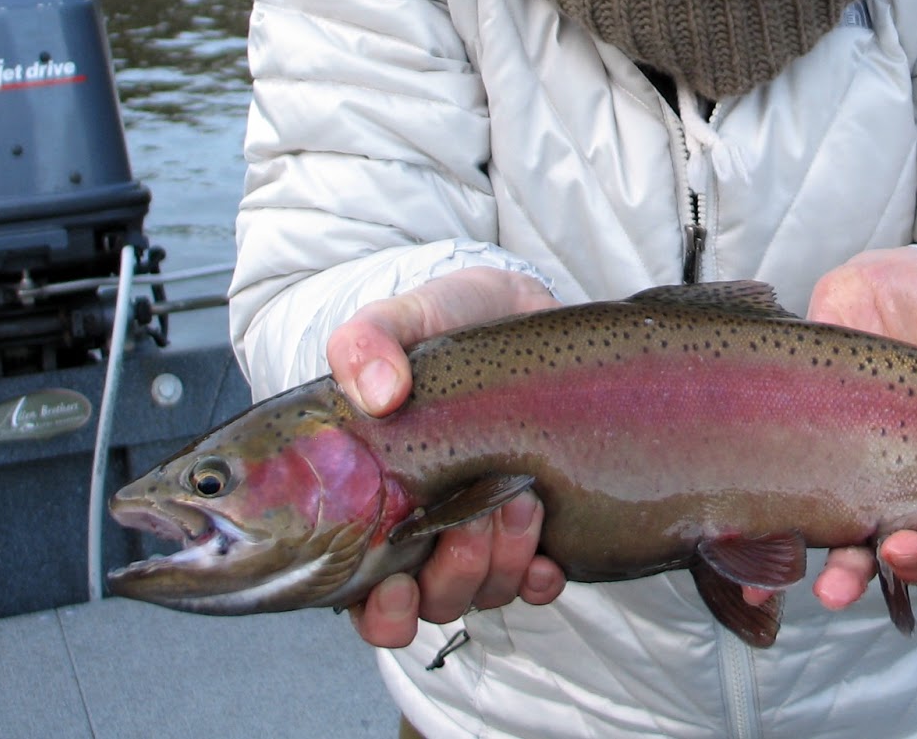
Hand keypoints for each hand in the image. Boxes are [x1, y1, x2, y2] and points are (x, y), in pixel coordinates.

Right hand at [325, 267, 566, 646]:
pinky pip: (541, 579)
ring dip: (504, 562)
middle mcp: (430, 527)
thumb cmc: (441, 322)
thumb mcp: (396, 319)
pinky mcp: (541, 519)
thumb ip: (365, 344)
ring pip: (489, 589)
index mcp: (379, 500)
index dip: (380, 612)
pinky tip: (551, 554)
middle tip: (473, 519)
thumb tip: (379, 397)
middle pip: (436, 599)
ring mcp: (487, 528)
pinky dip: (544, 577)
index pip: (365, 594)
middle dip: (455, 575)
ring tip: (521, 499)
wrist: (511, 306)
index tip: (395, 587)